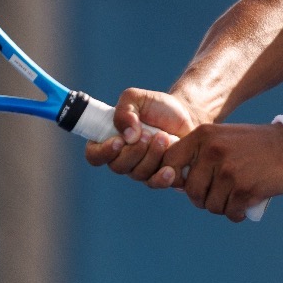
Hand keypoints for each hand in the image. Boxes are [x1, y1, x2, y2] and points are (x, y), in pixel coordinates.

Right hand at [83, 88, 205, 185]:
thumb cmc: (158, 107)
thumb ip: (125, 110)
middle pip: (117, 166)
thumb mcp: (137, 98)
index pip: (94, 155)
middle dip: (134, 151)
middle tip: (148, 135)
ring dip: (151, 156)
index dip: (103, 152)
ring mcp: (139, 169)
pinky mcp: (158, 175)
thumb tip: (127, 135)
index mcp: (109, 140)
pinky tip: (170, 169)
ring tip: (164, 137)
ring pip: (138, 173)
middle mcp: (122, 158)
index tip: (119, 141)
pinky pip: (154, 183)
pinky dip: (162, 178)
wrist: (187, 115)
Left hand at [155, 123, 282, 221]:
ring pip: (211, 205)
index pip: (170, 162)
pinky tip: (243, 207)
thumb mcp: (221, 137)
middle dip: (202, 199)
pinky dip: (236, 214)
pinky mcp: (244, 189)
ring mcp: (228, 171)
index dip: (175, 178)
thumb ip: (198, 154)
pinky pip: (230, 212)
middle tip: (216, 196)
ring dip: (222, 208)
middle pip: (191, 191)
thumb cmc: (251, 146)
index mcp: (203, 136)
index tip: (190, 182)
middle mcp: (212, 152)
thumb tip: (175, 184)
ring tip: (233, 199)